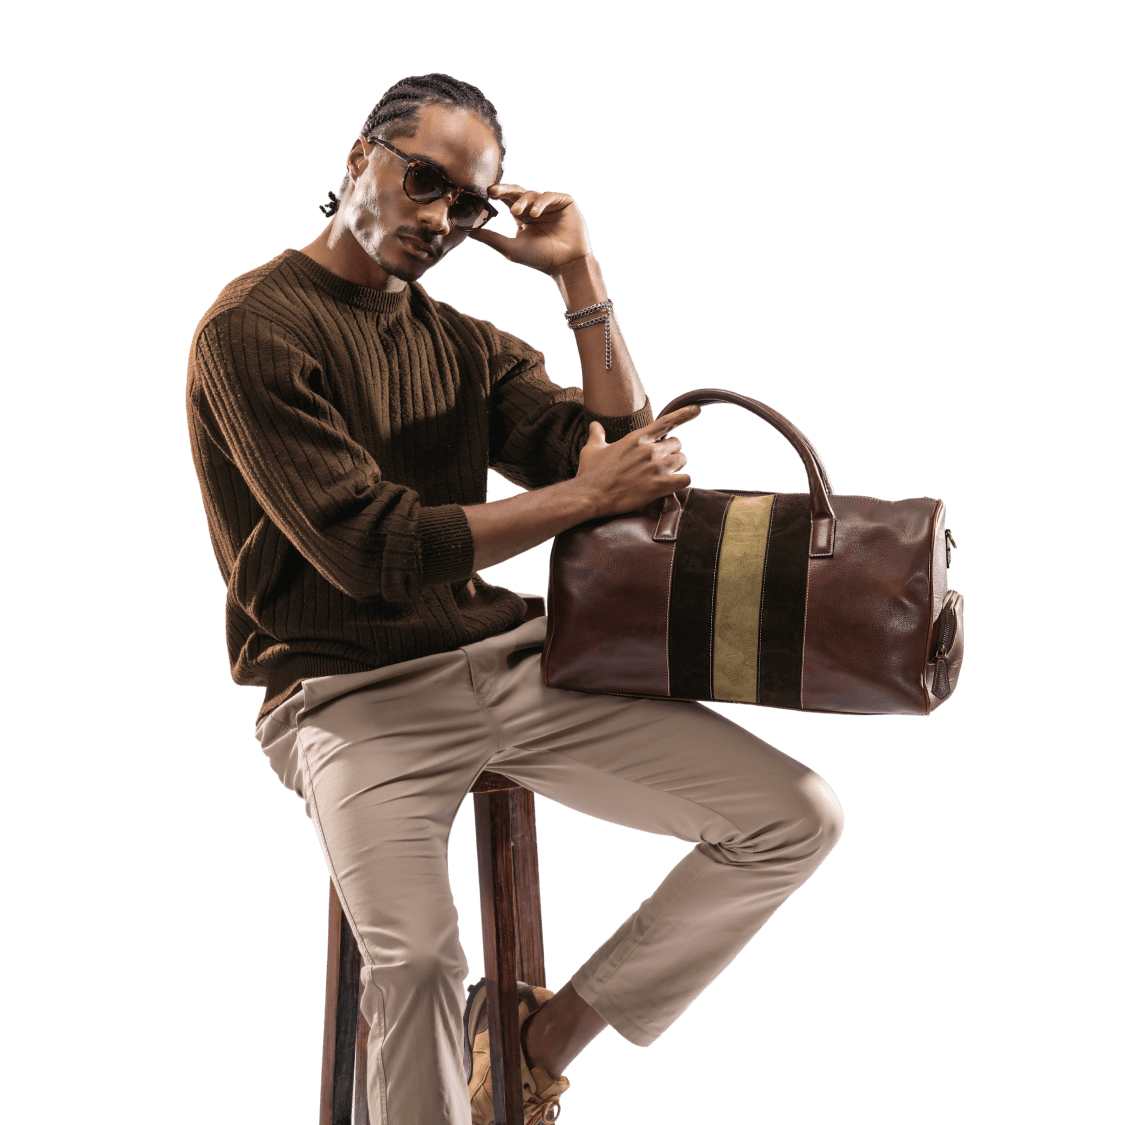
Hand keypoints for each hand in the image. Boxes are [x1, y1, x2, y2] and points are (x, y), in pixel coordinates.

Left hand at [468, 183, 592, 275]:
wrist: (566, 264)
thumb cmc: (540, 259)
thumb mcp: (510, 248)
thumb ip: (489, 237)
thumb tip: (467, 230)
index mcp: (523, 217)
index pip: (507, 200)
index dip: (497, 195)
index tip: (485, 195)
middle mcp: (535, 208)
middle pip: (518, 192)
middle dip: (504, 190)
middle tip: (492, 191)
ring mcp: (550, 205)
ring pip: (532, 193)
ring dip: (522, 202)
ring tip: (516, 213)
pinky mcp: (564, 202)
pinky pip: (550, 195)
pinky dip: (541, 202)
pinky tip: (534, 214)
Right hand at [572, 406, 702, 518]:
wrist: (590, 495)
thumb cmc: (590, 473)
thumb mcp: (592, 449)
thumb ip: (597, 434)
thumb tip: (594, 425)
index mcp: (636, 438)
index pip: (665, 422)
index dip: (683, 414)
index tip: (696, 409)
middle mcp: (649, 450)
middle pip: (677, 444)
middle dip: (671, 453)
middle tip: (660, 463)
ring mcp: (656, 467)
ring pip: (682, 460)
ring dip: (676, 467)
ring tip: (663, 475)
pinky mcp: (659, 485)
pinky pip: (685, 480)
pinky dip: (681, 482)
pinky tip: (672, 485)